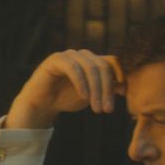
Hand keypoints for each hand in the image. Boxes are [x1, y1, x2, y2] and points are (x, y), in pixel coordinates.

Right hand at [3, 49, 122, 129]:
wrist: (41, 105)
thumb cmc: (66, 99)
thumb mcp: (91, 95)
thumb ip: (105, 88)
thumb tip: (122, 86)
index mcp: (92, 61)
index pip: (112, 62)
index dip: (121, 76)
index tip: (123, 94)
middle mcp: (82, 55)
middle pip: (103, 66)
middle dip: (107, 89)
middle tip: (107, 110)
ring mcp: (69, 55)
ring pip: (91, 67)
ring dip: (96, 89)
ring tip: (97, 109)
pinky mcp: (56, 59)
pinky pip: (74, 68)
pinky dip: (81, 83)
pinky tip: (84, 97)